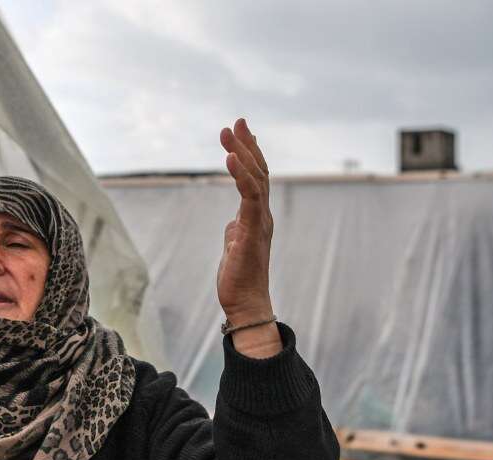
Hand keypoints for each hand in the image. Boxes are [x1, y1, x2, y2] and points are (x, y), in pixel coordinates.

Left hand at [216, 118, 273, 325]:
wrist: (247, 304)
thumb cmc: (240, 279)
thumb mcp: (235, 246)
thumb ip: (236, 230)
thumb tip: (233, 224)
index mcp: (257, 218)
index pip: (257, 179)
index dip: (251, 154)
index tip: (242, 132)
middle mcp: (263, 216)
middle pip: (259, 172)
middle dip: (247, 145)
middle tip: (237, 121)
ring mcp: (259, 223)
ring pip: (255, 179)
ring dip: (242, 153)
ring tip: (229, 132)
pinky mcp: (251, 231)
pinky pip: (249, 197)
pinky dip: (241, 175)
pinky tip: (231, 158)